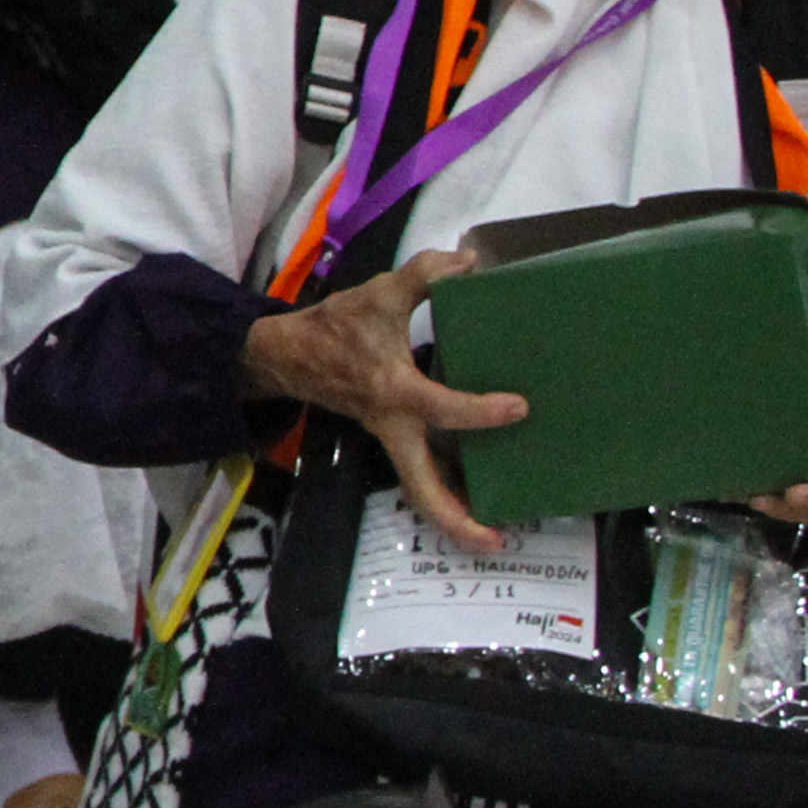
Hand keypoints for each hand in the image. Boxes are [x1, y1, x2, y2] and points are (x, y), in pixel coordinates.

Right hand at [239, 245, 528, 552]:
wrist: (287, 356)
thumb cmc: (334, 328)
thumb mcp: (377, 293)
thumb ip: (424, 274)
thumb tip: (471, 263)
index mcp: (393, 393)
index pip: (441, 409)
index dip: (481, 411)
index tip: (520, 408)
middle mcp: (394, 428)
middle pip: (423, 490)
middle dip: (457, 522)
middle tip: (498, 544)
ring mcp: (392, 439)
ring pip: (422, 491)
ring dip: (455, 518)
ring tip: (497, 537)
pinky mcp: (393, 438)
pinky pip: (423, 474)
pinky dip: (449, 492)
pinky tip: (481, 496)